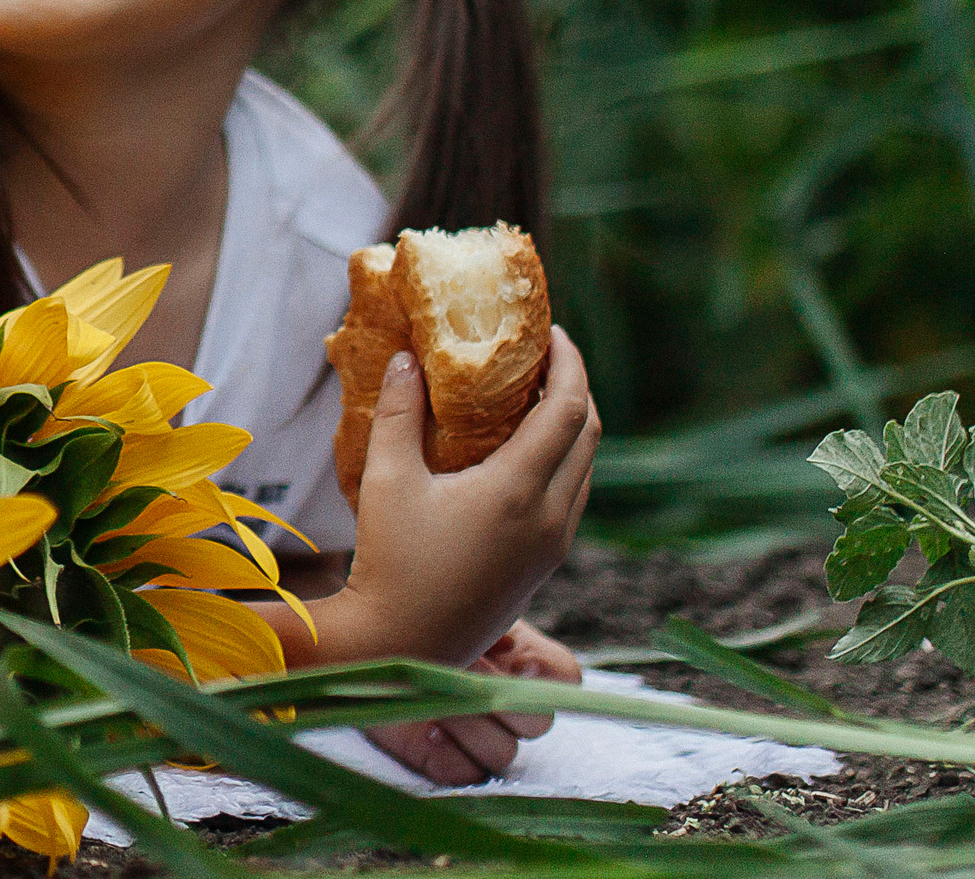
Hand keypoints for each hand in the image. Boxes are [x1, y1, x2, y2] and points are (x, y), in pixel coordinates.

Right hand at [346, 328, 598, 665]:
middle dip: (575, 387)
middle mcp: (550, 517)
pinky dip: (561, 460)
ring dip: (571, 425)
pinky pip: (572, 496)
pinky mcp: (544, 563)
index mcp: (518, 491)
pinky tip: (521, 451)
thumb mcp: (386, 480)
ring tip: (532, 396)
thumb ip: (399, 413)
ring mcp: (553, 544)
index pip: (569, 410)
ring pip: (586, 468)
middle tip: (542, 356)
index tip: (552, 332)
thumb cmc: (391, 562)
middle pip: (589, 434)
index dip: (569, 364)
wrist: (406, 645)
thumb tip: (408, 359)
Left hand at [366, 621, 579, 783]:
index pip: (563, 676)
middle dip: (498, 693)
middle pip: (537, 721)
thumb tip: (502, 646)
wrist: (355, 632)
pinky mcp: (440, 759)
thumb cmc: (407, 607)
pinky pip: (462, 771)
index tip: (517, 659)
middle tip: (461, 665)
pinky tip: (422, 726)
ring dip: (468, 721)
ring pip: (502, 751)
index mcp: (518, 657)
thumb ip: (483, 617)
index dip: (546, 672)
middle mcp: (505, 701)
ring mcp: (475, 735)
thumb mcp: (450, 601)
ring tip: (430, 690)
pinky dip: (445, 753)